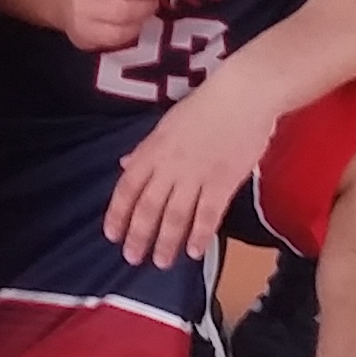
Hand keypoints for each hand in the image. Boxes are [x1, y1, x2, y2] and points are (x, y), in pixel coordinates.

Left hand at [105, 80, 275, 266]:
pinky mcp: (223, 182)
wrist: (244, 94)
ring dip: (166, 242)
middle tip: (132, 258)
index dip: (118, 213)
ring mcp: (196, 175)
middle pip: (148, 206)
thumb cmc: (207, 105)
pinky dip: (199, 235)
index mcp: (154, 148)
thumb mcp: (167, 123)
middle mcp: (170, 165)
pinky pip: (207, 214)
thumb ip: (146, 149)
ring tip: (161, 262)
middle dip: (138, 235)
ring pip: (175, 215)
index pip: (128, 186)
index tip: (111, 234)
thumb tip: (125, 165)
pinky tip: (194, 252)